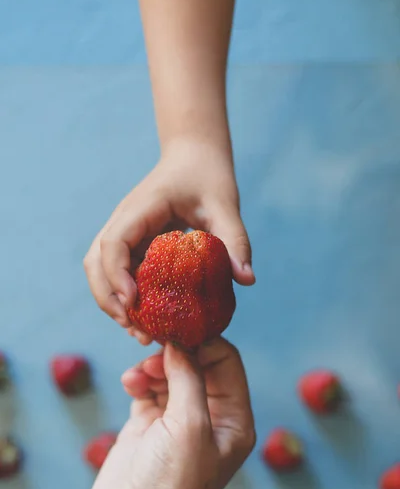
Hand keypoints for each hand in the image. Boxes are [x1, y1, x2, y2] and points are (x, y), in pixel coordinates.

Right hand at [84, 138, 254, 343]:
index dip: (117, 275)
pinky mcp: (132, 240)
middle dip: (109, 299)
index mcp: (141, 208)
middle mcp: (124, 220)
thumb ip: (235, 241)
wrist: (195, 157)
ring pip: (100, 269)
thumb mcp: (225, 206)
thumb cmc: (208, 177)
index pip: (113, 242)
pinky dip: (126, 294)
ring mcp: (125, 230)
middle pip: (95, 262)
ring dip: (113, 300)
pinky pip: (119, 269)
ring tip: (139, 330)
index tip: (134, 303)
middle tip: (137, 329)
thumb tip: (246, 280)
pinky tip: (147, 315)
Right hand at [85, 338, 254, 488]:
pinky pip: (149, 387)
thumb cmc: (170, 487)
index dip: (203, 343)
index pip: (226, 362)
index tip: (178, 332)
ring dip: (153, 367)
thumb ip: (189, 377)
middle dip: (175, 354)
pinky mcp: (150, 424)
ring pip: (171, 372)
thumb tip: (181, 341)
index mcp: (233, 418)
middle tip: (154, 352)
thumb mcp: (189, 426)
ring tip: (137, 376)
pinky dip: (139, 379)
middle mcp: (209, 416)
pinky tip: (130, 384)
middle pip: (197, 363)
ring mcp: (178, 419)